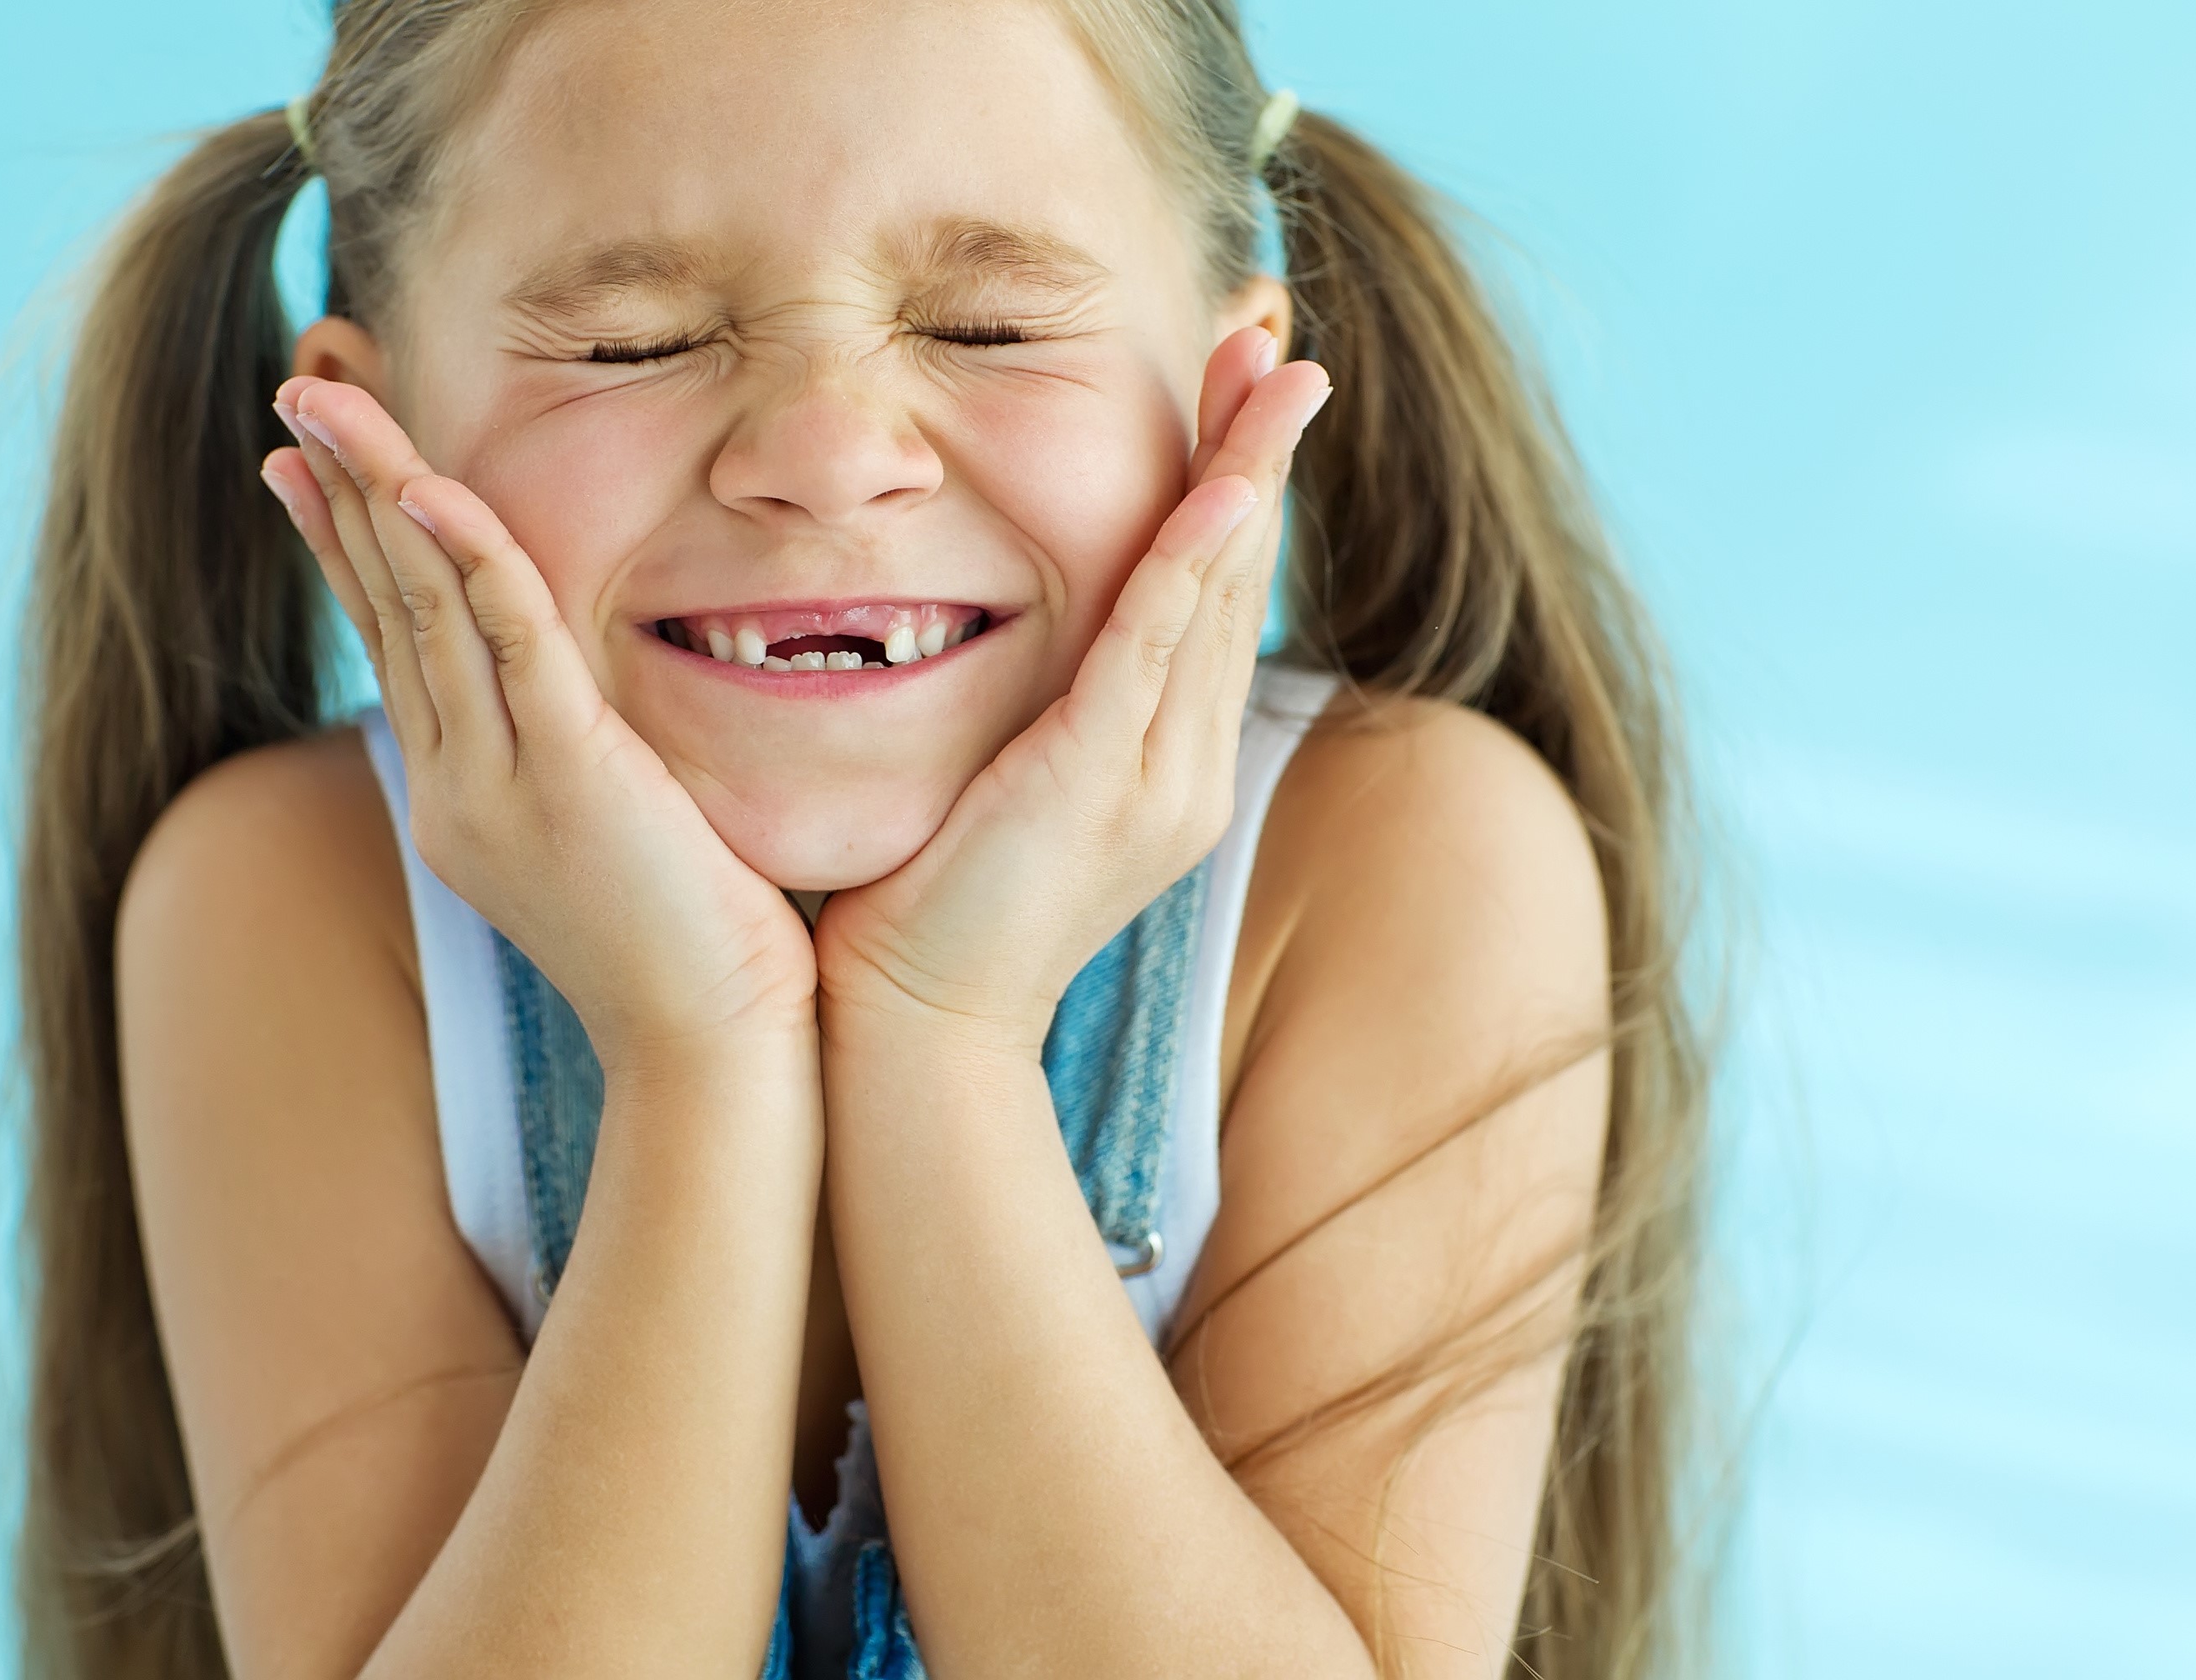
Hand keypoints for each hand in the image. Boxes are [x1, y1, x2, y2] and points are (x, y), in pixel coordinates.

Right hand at [263, 376, 818, 1066]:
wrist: (714, 1053)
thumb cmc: (697, 955)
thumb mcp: (619, 845)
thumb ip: (587, 769)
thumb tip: (592, 719)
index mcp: (468, 798)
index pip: (399, 644)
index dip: (350, 544)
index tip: (306, 462)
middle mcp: (461, 785)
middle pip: (388, 608)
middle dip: (339, 490)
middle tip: (295, 389)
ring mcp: (501, 786)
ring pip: (424, 608)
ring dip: (372, 491)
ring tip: (322, 399)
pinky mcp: (572, 779)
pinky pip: (507, 644)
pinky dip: (466, 557)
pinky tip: (425, 485)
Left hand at [812, 328, 1331, 1050]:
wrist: (916, 1030)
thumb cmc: (923, 912)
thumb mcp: (990, 791)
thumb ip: (1018, 715)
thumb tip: (990, 639)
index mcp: (1156, 765)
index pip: (1201, 600)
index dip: (1229, 489)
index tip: (1236, 389)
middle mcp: (1179, 766)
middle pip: (1232, 579)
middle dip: (1258, 450)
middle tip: (1276, 337)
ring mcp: (1152, 778)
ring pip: (1211, 597)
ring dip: (1248, 472)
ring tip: (1278, 368)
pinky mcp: (1096, 782)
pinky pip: (1153, 649)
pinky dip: (1188, 560)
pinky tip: (1218, 483)